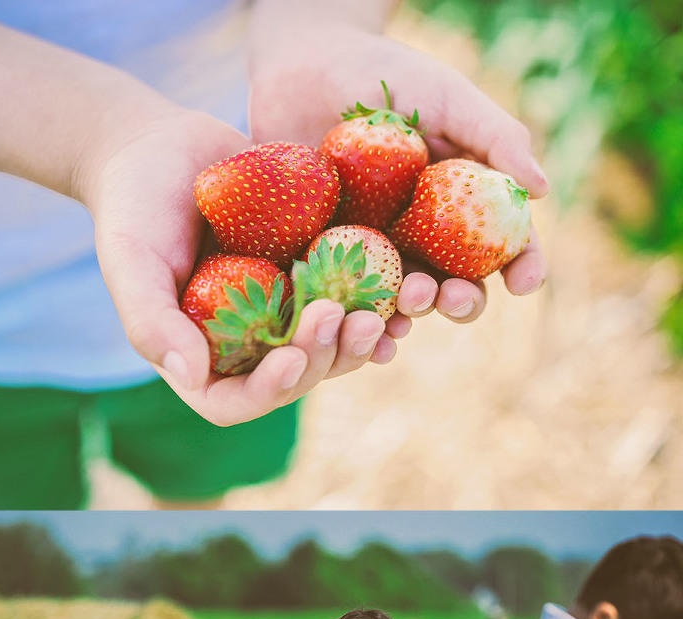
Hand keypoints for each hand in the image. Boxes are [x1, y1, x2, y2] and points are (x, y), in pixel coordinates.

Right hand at [84, 106, 396, 426]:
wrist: (160, 149)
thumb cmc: (133, 208)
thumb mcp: (130, 262)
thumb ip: (151, 322)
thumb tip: (190, 375)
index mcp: (203, 359)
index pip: (236, 402)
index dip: (269, 392)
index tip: (290, 359)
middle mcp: (248, 346)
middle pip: (295, 377)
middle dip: (324, 357)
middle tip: (345, 320)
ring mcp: (283, 313)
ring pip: (329, 347)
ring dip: (358, 339)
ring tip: (380, 312)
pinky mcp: (311, 275)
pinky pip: (349, 298)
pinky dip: (376, 300)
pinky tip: (401, 287)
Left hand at [249, 19, 548, 325]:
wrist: (303, 66)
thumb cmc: (384, 74)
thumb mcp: (445, 97)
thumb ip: (494, 137)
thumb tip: (542, 190)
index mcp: (464, 205)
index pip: (506, 246)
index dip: (523, 268)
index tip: (525, 282)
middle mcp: (426, 238)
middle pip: (457, 286)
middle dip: (463, 301)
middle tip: (453, 297)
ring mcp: (378, 252)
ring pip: (404, 301)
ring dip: (414, 312)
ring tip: (407, 301)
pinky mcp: (331, 259)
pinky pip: (349, 300)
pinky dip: (358, 319)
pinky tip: (361, 326)